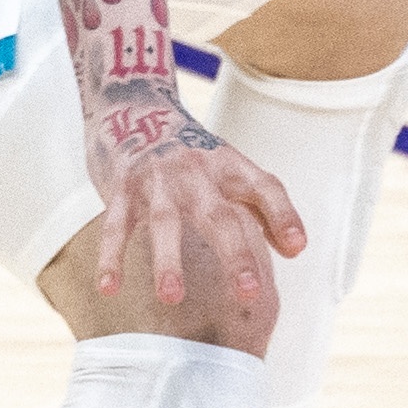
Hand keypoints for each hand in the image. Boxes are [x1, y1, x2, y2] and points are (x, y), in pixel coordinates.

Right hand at [85, 98, 307, 309]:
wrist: (134, 109)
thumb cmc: (193, 157)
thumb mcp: (231, 171)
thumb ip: (264, 208)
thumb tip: (296, 251)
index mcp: (230, 166)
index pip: (264, 187)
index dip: (283, 215)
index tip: (298, 249)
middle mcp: (198, 171)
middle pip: (220, 215)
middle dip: (235, 254)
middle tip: (249, 292)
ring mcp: (158, 180)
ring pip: (164, 223)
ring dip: (168, 261)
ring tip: (172, 298)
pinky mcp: (122, 189)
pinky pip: (115, 227)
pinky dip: (110, 257)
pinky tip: (109, 288)